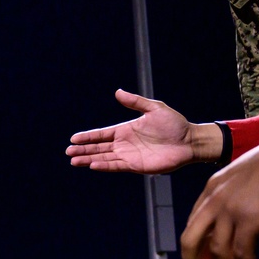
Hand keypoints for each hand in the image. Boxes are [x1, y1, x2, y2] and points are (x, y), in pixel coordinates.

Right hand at [66, 89, 220, 173]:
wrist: (190, 141)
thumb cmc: (175, 124)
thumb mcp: (155, 108)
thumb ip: (135, 102)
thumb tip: (117, 92)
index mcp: (126, 129)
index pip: (102, 134)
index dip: (88, 136)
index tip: (74, 138)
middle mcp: (124, 143)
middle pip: (98, 147)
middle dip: (83, 149)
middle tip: (68, 151)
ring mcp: (129, 155)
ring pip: (103, 157)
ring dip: (89, 159)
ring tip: (74, 160)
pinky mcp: (136, 166)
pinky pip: (116, 166)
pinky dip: (104, 166)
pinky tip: (92, 165)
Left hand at [180, 137, 258, 258]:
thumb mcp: (245, 181)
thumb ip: (231, 203)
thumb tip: (228, 233)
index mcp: (211, 189)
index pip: (193, 225)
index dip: (195, 249)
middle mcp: (215, 200)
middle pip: (190, 241)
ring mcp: (232, 210)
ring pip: (219, 253)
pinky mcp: (252, 219)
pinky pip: (243, 254)